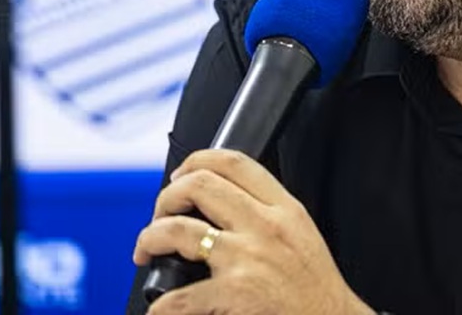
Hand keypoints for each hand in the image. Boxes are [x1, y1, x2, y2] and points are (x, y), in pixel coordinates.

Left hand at [133, 149, 374, 314]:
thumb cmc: (315, 288)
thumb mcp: (302, 232)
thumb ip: (269, 212)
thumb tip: (223, 202)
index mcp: (283, 208)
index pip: (234, 163)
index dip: (197, 160)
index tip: (181, 175)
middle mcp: (264, 226)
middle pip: (200, 185)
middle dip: (166, 197)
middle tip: (160, 215)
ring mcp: (247, 257)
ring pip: (179, 229)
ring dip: (150, 238)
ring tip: (146, 250)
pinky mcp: (234, 292)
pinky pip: (181, 296)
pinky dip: (161, 305)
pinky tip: (160, 308)